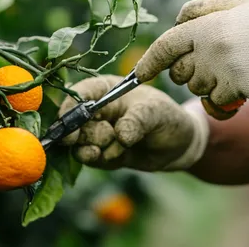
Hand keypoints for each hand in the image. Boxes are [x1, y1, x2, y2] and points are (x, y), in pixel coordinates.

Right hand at [58, 76, 208, 171]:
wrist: (180, 145)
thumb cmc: (168, 118)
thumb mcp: (159, 112)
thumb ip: (139, 120)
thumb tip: (119, 135)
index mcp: (107, 89)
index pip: (81, 92)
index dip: (70, 105)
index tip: (69, 120)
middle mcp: (97, 110)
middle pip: (73, 120)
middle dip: (84, 132)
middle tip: (108, 136)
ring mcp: (97, 133)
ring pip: (77, 142)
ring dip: (91, 147)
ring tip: (115, 147)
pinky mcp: (101, 154)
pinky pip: (88, 158)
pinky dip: (96, 159)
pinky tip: (112, 156)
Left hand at [134, 0, 248, 105]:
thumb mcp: (242, 2)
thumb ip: (205, 8)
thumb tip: (176, 21)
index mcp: (209, 25)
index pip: (166, 46)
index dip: (150, 61)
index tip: (139, 73)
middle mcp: (211, 49)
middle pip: (178, 70)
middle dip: (187, 69)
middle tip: (213, 59)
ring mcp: (224, 72)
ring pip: (197, 86)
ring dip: (209, 81)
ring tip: (236, 65)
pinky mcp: (238, 91)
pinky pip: (216, 100)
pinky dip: (226, 95)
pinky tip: (247, 79)